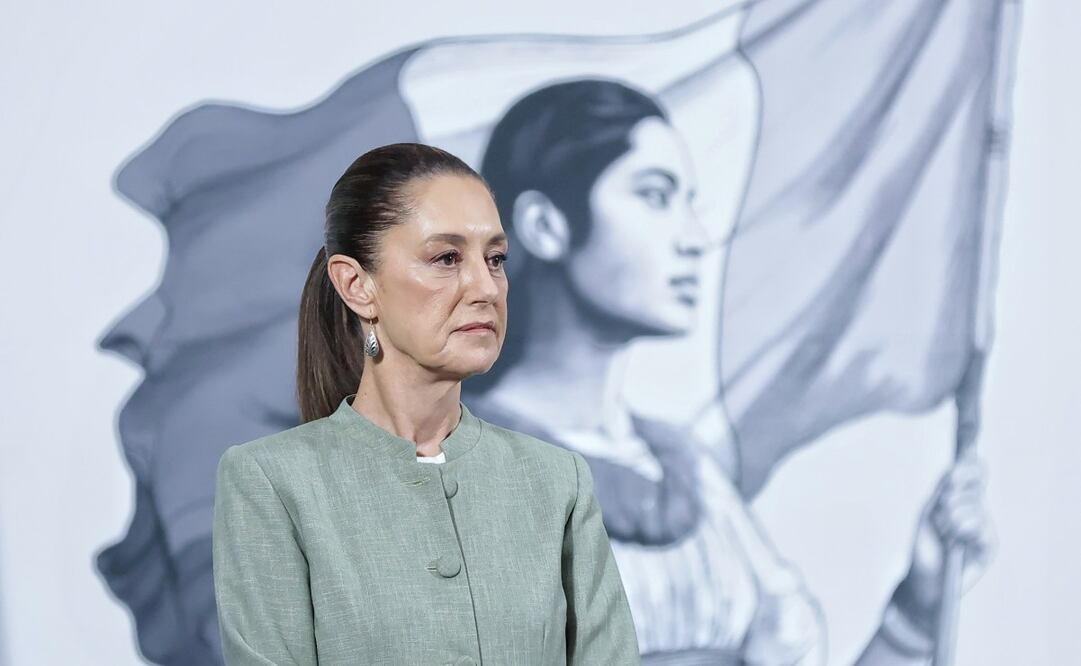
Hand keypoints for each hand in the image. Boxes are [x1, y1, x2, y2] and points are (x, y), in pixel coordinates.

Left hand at [890, 451, 995, 635]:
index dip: (969, 466)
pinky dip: (963, 529)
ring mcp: (985, 527)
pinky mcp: (990, 545)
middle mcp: (977, 510)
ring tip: (944, 533)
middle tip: (939, 515)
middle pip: (975, 484)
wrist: (924, 578)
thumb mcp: (928, 512)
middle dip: (952, 495)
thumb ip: (943, 490)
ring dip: (952, 517)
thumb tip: (955, 468)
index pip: (976, 472)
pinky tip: (956, 541)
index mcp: (962, 498)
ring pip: (975, 504)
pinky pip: (981, 526)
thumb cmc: (924, 546)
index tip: (957, 466)